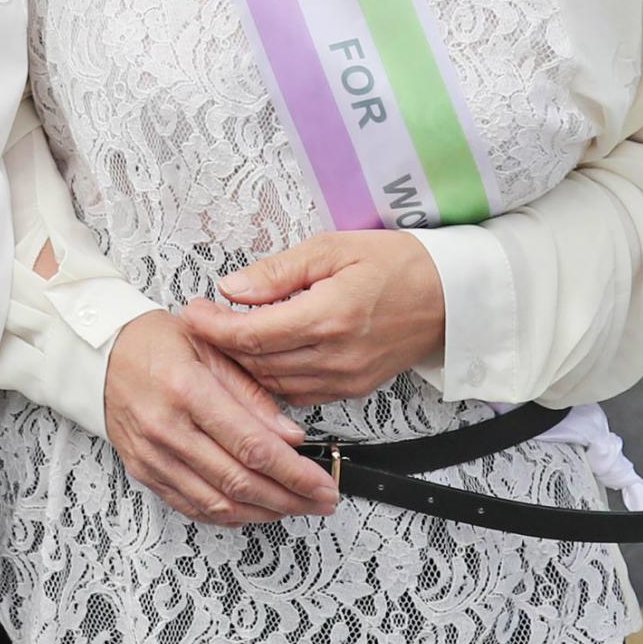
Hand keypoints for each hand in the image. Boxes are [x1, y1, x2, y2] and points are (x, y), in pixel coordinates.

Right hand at [102, 310, 334, 525]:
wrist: (101, 356)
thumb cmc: (154, 344)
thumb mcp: (210, 348)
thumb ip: (252, 393)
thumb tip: (290, 435)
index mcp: (186, 389)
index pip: (251, 444)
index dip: (294, 471)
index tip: (322, 481)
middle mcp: (166, 428)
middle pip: (239, 481)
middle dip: (290, 497)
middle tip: (321, 500)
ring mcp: (153, 455)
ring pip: (218, 503)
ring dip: (265, 512)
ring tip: (296, 507)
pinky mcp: (145, 472)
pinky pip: (193, 507)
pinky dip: (230, 515)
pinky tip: (255, 509)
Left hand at [182, 230, 446, 406]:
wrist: (451, 297)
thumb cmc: (395, 263)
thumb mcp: (333, 248)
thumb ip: (278, 272)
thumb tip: (231, 287)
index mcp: (328, 316)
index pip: (252, 333)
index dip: (213, 326)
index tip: (190, 312)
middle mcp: (334, 356)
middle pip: (257, 363)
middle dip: (220, 345)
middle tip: (199, 322)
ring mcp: (344, 379)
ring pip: (273, 384)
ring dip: (243, 365)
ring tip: (223, 339)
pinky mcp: (352, 390)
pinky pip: (296, 395)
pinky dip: (271, 379)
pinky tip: (260, 358)